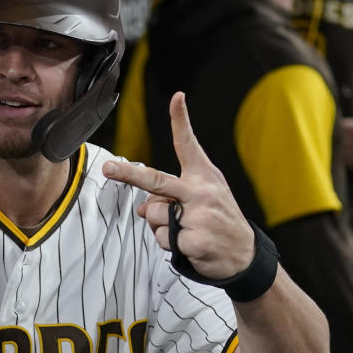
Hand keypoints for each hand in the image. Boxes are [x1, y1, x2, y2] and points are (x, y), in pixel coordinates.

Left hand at [103, 92, 253, 279]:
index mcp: (204, 177)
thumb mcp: (205, 199)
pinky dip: (170, 245)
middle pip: (156, 180)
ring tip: (186, 230)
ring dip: (161, 226)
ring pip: (153, 216)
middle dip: (128, 174)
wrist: (244, 254)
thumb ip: (171, 196)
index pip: (189, 145)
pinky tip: (190, 245)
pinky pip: (162, 239)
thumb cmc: (220, 221)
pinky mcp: (195, 240)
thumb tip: (141, 208)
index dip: (181, 120)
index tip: (177, 98)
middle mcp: (201, 192)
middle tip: (108, 168)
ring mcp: (199, 216)